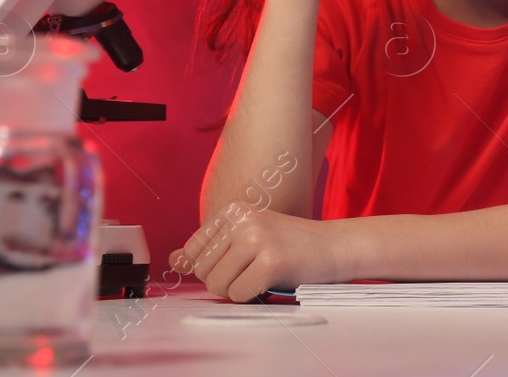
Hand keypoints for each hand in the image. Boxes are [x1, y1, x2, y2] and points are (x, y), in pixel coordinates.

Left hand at [172, 207, 346, 301]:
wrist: (335, 246)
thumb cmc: (290, 245)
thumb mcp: (248, 237)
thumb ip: (211, 248)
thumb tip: (172, 260)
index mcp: (233, 210)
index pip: (192, 251)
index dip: (214, 265)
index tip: (240, 260)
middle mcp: (242, 220)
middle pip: (201, 270)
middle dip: (224, 280)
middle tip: (253, 270)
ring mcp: (257, 239)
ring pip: (216, 285)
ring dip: (237, 290)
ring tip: (261, 275)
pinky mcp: (270, 262)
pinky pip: (237, 295)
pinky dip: (251, 297)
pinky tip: (271, 281)